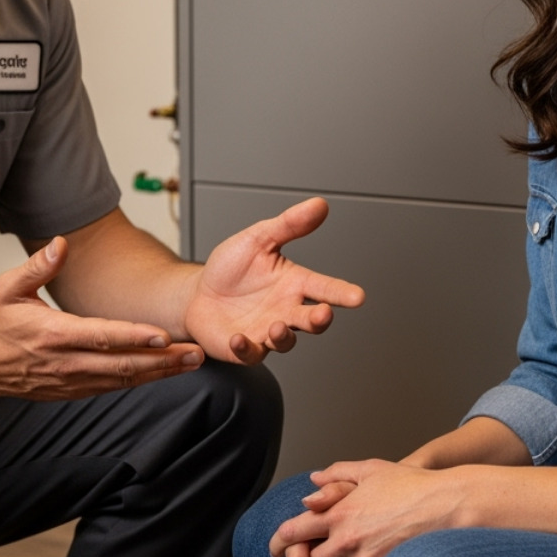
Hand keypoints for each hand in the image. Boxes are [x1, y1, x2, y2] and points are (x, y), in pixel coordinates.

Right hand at [0, 236, 203, 399]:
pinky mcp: (72, 390)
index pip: (101, 336)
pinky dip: (139, 381)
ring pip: (122, 380)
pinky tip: (161, 372)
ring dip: (158, 372)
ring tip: (189, 363)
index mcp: (53, 334)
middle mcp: (65, 361)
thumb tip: (60, 244)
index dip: (134, 336)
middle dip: (162, 360)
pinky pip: (111, 387)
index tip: (163, 334)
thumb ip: (38, 266)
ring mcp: (70, 380)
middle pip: (122, 364)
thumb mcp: (8, 288)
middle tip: (195, 353)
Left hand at [183, 198, 364, 363]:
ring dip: (283, 336)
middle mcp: (285, 310)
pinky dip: (246, 348)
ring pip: (285, 341)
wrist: (197, 293)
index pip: (324, 288)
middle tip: (323, 314)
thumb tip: (319, 204)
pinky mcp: (245, 347)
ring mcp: (266, 331)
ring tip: (276, 326)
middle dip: (319, 319)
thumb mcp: (258, 239)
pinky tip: (238, 338)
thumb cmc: (231, 268)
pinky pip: (250, 352)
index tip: (358, 296)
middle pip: (311, 320)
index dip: (341, 292)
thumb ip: (289, 225)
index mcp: (293, 284)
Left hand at [271, 460, 466, 556]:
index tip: (276, 545)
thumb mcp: (370, 469)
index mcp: (339, 513)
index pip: (293, 532)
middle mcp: (347, 541)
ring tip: (326, 552)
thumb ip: (337, 474)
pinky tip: (354, 554)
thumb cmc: (412, 486)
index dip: (278, 542)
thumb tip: (314, 480)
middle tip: (300, 554)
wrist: (445, 505)